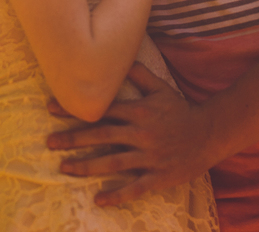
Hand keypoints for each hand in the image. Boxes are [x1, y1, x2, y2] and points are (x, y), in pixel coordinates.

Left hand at [45, 63, 213, 205]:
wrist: (209, 133)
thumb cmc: (180, 110)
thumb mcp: (160, 88)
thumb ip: (139, 74)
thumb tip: (119, 57)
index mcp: (139, 111)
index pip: (102, 109)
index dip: (76, 109)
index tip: (51, 109)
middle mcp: (141, 133)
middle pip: (102, 135)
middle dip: (73, 139)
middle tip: (49, 142)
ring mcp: (149, 156)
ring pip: (113, 162)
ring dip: (87, 166)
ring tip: (64, 167)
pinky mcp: (159, 175)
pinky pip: (135, 187)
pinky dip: (117, 194)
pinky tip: (99, 199)